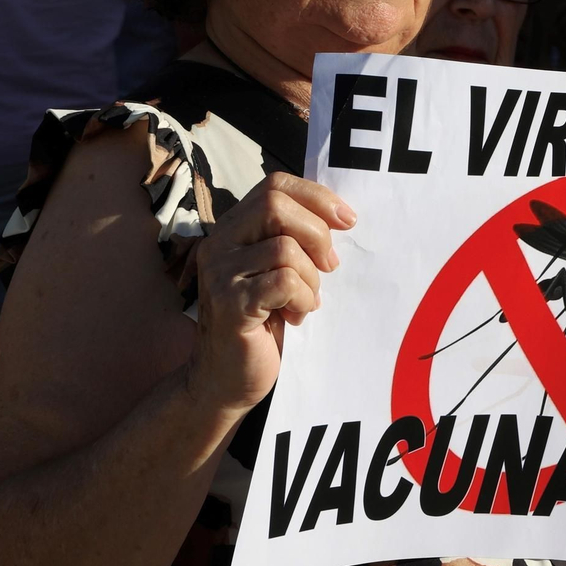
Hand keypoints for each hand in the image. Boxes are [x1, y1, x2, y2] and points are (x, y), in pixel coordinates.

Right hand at [184, 171, 355, 415]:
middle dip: (316, 233)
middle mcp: (218, 244)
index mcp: (232, 230)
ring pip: (285, 248)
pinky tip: (296, 316)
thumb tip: (339, 217)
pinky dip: (303, 299)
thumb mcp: (277, 272)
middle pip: (276, 205)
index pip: (274, 185)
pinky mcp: (230, 304)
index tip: (347, 220)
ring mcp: (220, 274)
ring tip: (304, 302)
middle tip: (329, 266)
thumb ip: (293, 241)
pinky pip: (285, 282)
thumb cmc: (261, 324)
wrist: (226, 380)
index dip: (315, 196)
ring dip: (311, 279)